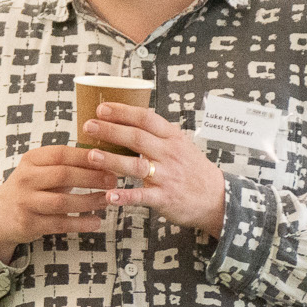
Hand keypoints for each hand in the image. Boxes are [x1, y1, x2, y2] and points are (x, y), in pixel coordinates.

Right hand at [0, 146, 119, 264]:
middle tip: (113, 181)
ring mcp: (25, 202)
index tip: (108, 160)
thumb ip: (66, 164)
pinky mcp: (29, 224)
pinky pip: (60, 224)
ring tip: (107, 201)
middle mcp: (25, 179)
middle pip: (63, 175)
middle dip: (92, 178)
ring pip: (62, 202)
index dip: (85, 157)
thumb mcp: (40, 170)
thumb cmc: (31, 188)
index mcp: (31, 160)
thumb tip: (105, 159)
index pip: (61, 154)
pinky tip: (96, 221)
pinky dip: (81, 223)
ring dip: (89, 202)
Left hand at [81, 102, 227, 237]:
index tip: (102, 108)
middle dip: (110, 131)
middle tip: (88, 126)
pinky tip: (109, 196)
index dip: (123, 112)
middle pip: (137, 138)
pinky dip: (125, 196)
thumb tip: (133, 116)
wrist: (218, 198)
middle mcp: (170, 154)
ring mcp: (167, 176)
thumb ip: (158, 134)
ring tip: (91, 155)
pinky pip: (142, 196)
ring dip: (112, 160)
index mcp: (173, 138)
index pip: (146, 119)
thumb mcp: (181, 145)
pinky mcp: (165, 198)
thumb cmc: (194, 170)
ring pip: (136, 165)